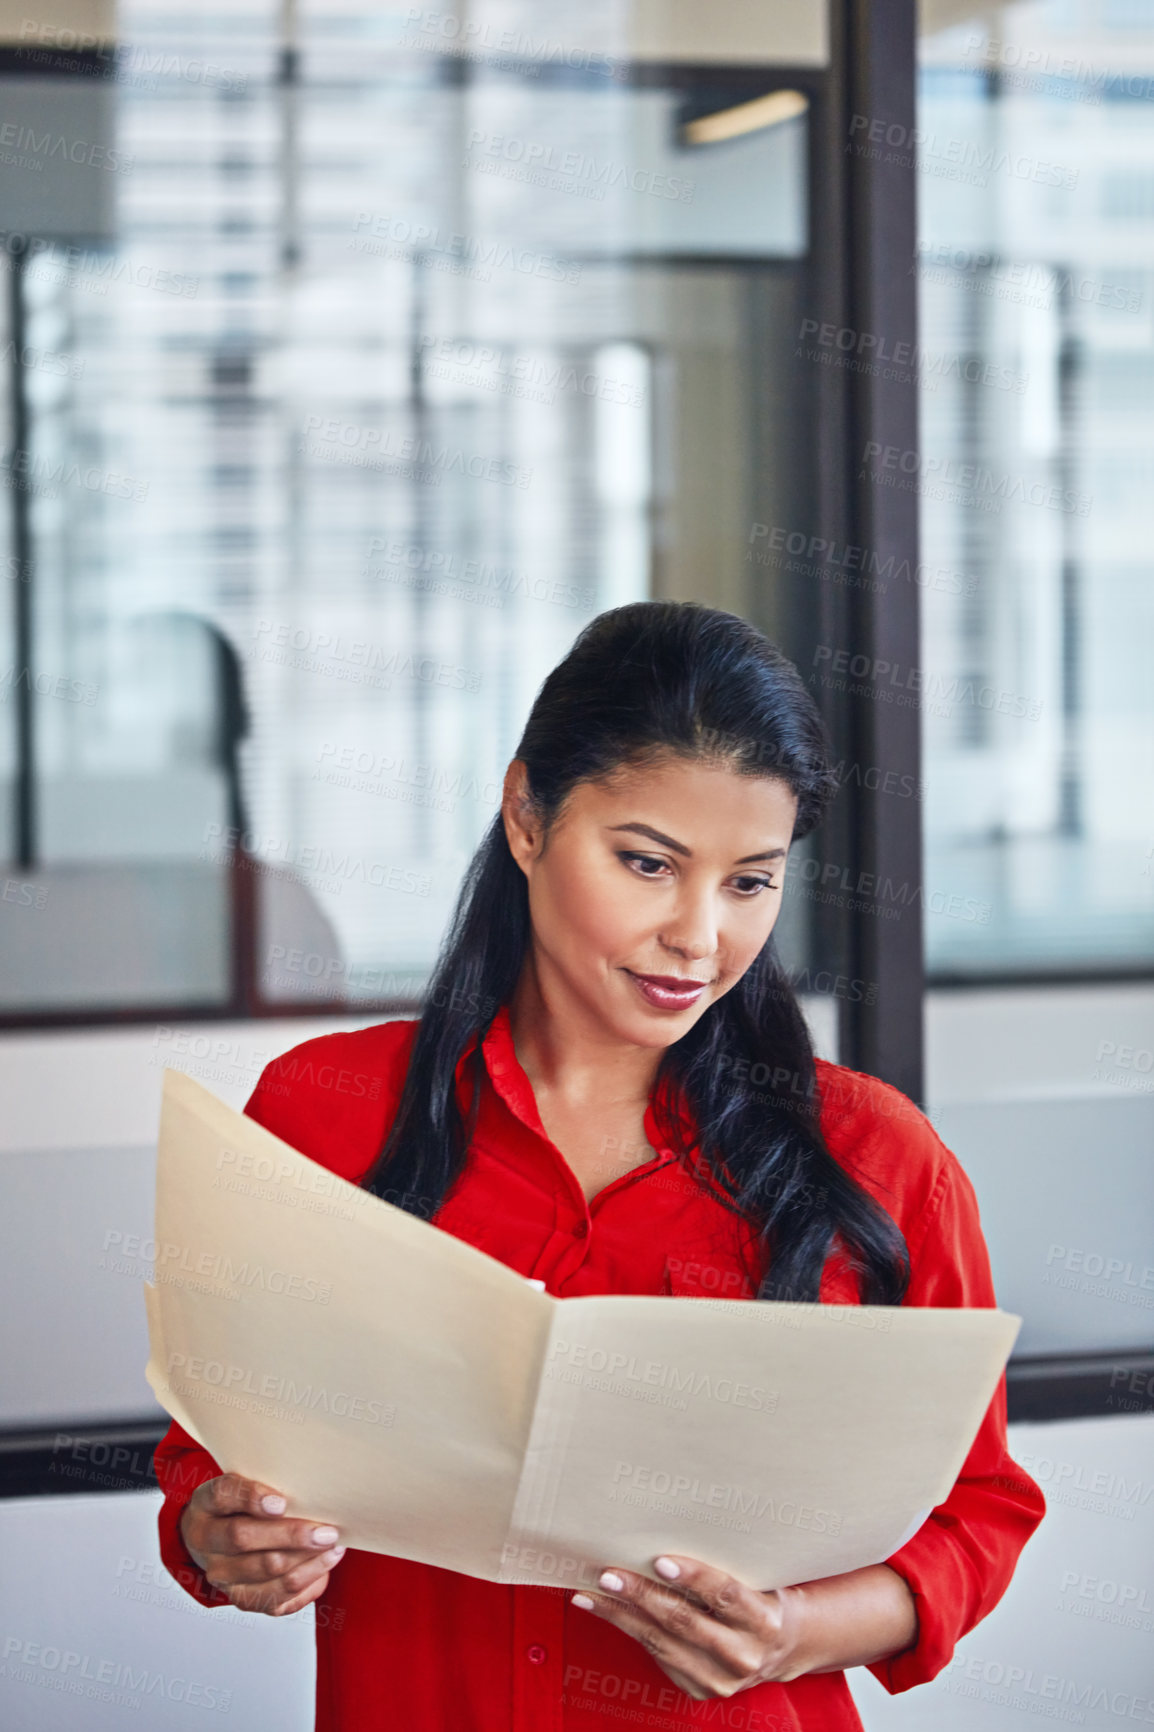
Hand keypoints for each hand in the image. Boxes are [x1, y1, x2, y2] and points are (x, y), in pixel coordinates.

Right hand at [179, 1474, 344, 1616]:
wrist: (220, 1542)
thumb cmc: (241, 1507)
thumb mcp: (244, 1485)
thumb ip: (264, 1484)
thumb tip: (301, 1495)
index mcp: (205, 1506)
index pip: (224, 1496)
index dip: (251, 1498)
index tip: (282, 1502)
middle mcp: (207, 1544)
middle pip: (245, 1539)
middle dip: (291, 1535)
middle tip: (326, 1531)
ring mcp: (223, 1577)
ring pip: (267, 1572)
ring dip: (306, 1561)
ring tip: (333, 1547)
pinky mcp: (243, 1599)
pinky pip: (278, 1598)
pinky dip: (307, 1582)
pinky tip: (324, 1565)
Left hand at [571, 1556, 917, 1699]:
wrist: (781, 1645)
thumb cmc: (764, 1592)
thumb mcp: (760, 1572)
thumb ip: (731, 1552)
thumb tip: (688, 1501)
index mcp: (766, 1621)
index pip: (726, 1595)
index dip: (694, 1578)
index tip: (660, 1560)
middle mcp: (744, 1655)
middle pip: (685, 1621)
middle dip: (642, 1595)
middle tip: (609, 1572)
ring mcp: (721, 1679)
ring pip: (662, 1643)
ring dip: (622, 1615)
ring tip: (592, 1591)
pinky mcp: (700, 1688)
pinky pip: (658, 1655)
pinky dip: (628, 1630)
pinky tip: (604, 1609)